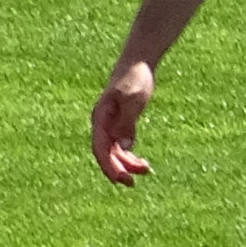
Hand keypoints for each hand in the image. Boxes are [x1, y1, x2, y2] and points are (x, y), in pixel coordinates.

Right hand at [91, 61, 155, 182]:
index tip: (120, 179)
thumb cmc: (135, 78)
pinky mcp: (121, 123)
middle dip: (116, 170)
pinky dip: (130, 156)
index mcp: (100, 118)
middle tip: (132, 184)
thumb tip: (123, 145)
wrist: (138, 62)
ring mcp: (111, 124)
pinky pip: (122, 146)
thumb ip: (127, 122)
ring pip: (114, 152)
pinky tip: (142, 163)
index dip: (108, 165)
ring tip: (145, 171)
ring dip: (126, 164)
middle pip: (105, 153)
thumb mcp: (133, 99)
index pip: (100, 148)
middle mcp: (103, 123)